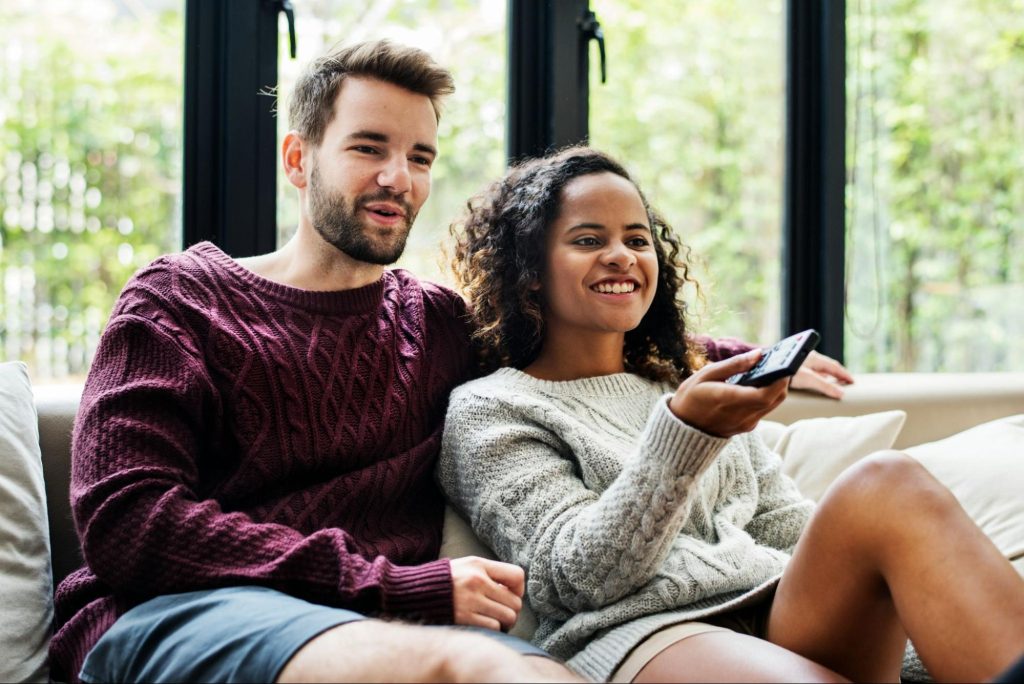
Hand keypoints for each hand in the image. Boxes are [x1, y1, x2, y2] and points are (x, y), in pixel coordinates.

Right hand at [450, 556, 523, 631]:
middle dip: (512, 609)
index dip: (519, 589)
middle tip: (502, 611)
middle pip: (515, 602)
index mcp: (479, 565)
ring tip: (494, 620)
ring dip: (504, 622)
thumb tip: (514, 590)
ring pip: (507, 617)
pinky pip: (493, 627)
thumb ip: (489, 573)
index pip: (517, 576)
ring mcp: (471, 601)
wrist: (414, 592)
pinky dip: (493, 629)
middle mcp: (477, 581)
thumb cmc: (445, 580)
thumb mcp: (466, 565)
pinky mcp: (464, 618)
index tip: (511, 594)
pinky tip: (484, 625)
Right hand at [668, 350, 788, 437]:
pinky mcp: (747, 427)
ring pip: (773, 404)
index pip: (765, 394)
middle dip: (782, 379)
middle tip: (781, 362)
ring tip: (771, 370)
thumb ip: (734, 365)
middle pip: (775, 398)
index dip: (780, 380)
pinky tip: (759, 384)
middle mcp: (741, 415)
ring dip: (776, 387)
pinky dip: (766, 395)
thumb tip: (758, 354)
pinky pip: (764, 409)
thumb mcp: (705, 375)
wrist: (682, 427)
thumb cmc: (691, 397)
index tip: (784, 364)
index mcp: (728, 400)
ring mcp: (745, 424)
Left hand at [789, 350, 853, 398]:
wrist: (768, 368)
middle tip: (846, 381)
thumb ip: (825, 386)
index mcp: (814, 358)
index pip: (834, 366)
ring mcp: (801, 360)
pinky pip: (810, 370)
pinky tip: (815, 380)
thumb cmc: (789, 372)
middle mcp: (809, 357)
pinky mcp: (794, 365)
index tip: (852, 381)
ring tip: (833, 381)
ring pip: (818, 367)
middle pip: (827, 366)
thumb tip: (841, 394)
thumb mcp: (809, 379)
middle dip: (837, 373)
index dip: (844, 374)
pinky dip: (817, 375)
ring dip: (827, 374)